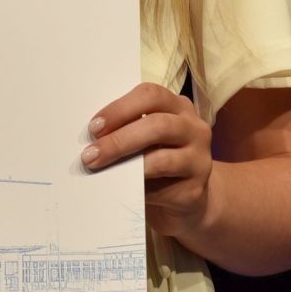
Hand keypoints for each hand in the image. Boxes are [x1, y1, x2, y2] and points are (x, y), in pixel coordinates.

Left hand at [85, 82, 213, 239]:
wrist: (184, 196)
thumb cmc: (156, 158)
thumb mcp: (144, 138)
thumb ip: (127, 129)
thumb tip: (91, 138)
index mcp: (178, 106)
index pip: (151, 95)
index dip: (120, 108)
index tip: (94, 126)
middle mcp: (194, 128)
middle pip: (157, 125)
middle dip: (119, 139)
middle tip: (90, 154)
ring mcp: (199, 159)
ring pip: (161, 158)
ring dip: (126, 164)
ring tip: (100, 169)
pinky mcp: (195, 188)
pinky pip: (163, 188)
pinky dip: (138, 187)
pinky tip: (121, 188)